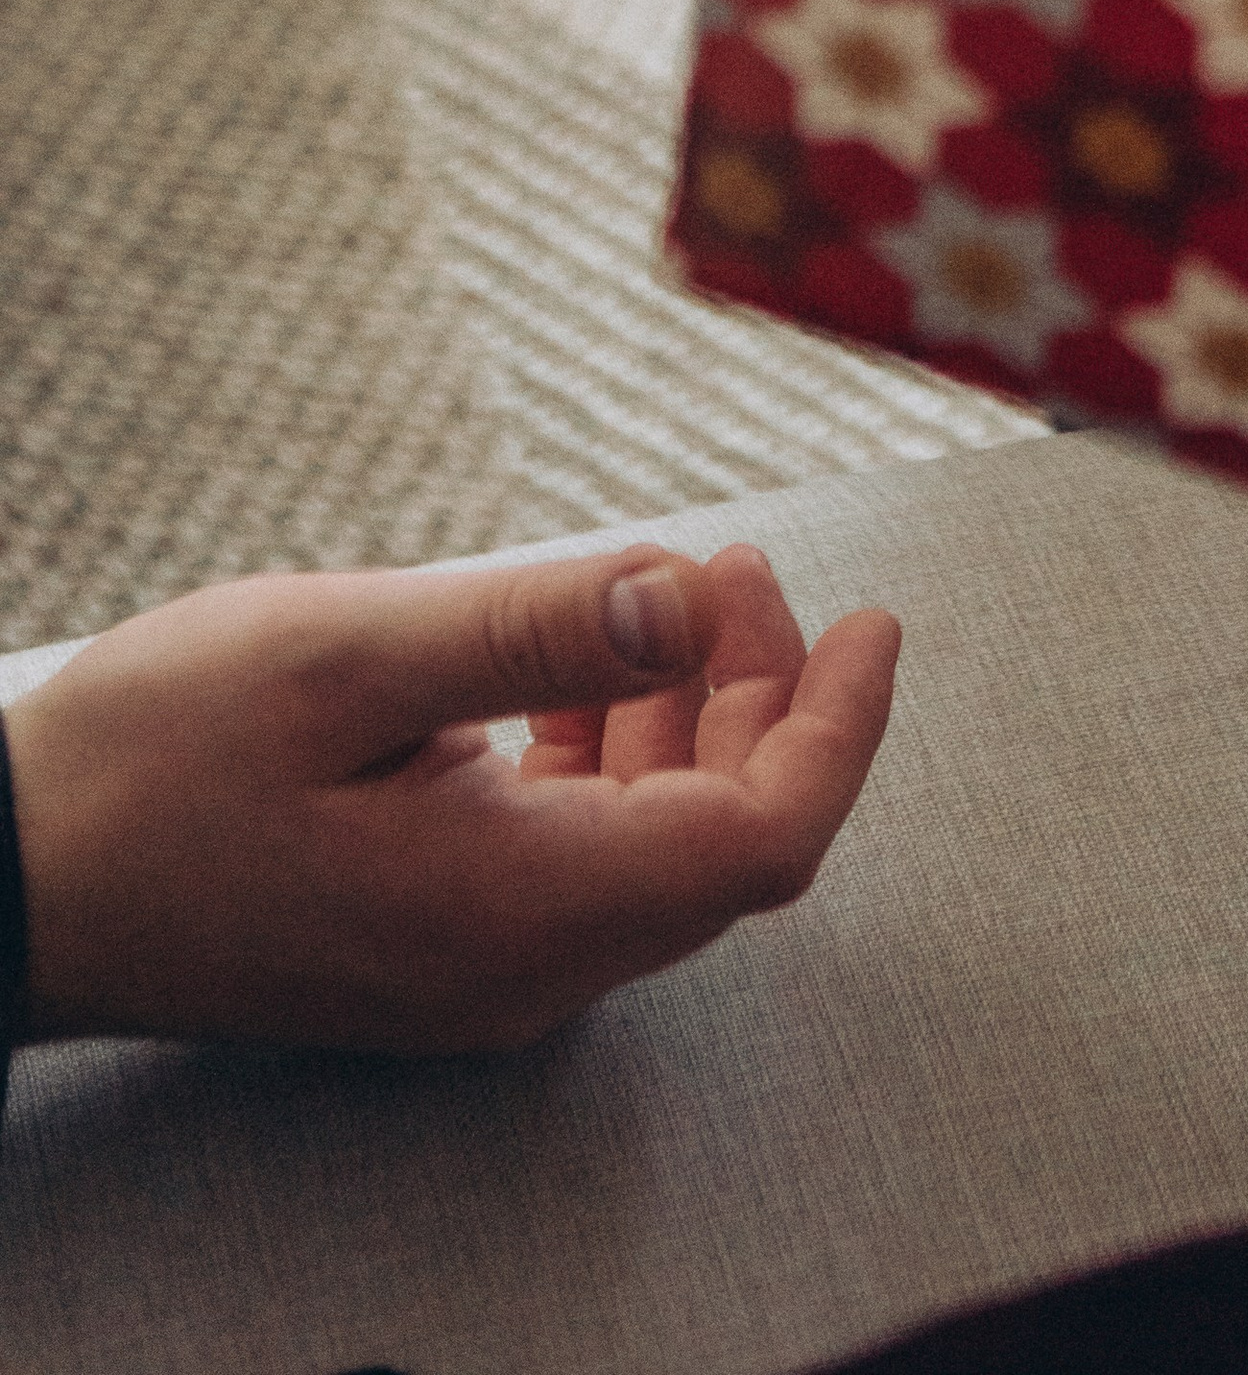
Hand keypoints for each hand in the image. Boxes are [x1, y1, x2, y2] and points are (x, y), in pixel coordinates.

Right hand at [5, 541, 897, 1054]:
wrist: (9, 878)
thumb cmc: (155, 765)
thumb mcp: (349, 655)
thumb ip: (535, 628)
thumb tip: (691, 596)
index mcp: (520, 906)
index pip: (762, 841)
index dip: (838, 726)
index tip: (874, 621)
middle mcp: (520, 965)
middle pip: (722, 840)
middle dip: (765, 692)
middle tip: (745, 566)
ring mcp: (476, 968)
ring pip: (656, 844)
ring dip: (693, 712)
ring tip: (690, 584)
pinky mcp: (435, 942)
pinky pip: (580, 853)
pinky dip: (615, 749)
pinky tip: (592, 661)